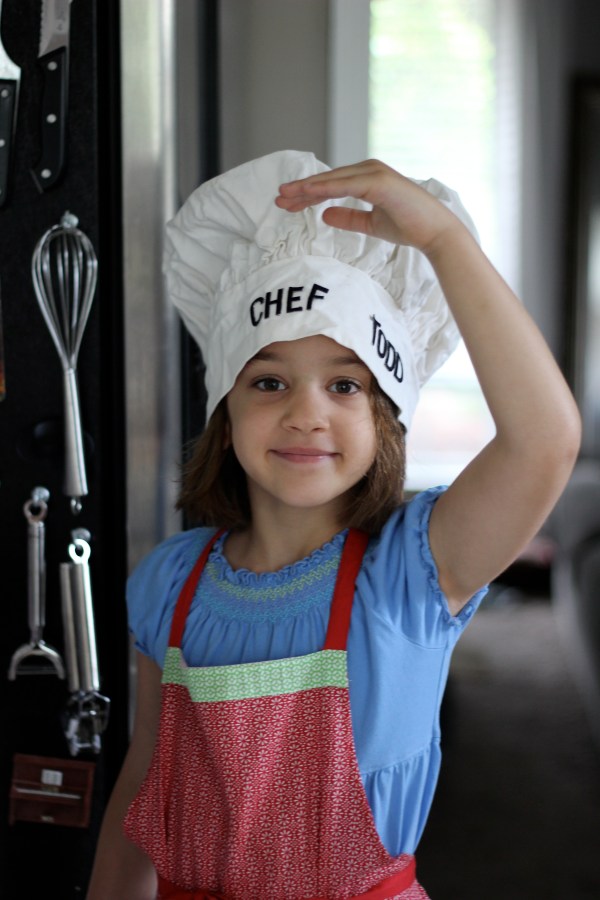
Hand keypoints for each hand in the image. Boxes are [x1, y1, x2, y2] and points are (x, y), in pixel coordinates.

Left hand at [275, 158, 461, 253]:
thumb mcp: (371, 224)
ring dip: (308, 187)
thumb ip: (349, 218)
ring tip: (286, 196)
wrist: (434, 233)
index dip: (308, 194)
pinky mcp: (378, 181)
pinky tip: (308, 194)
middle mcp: (369, 170)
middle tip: (278, 198)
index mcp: (367, 179)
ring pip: (332, 180)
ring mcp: (374, 173)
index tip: (288, 203)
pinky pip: (345, 185)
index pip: (331, 186)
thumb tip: (325, 215)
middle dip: (302, 190)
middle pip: (327, 180)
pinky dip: (325, 188)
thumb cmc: (408, 227)